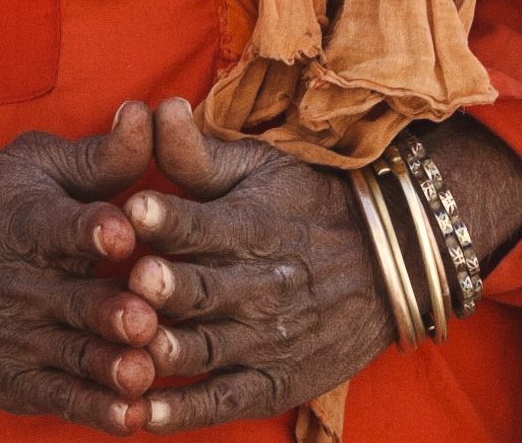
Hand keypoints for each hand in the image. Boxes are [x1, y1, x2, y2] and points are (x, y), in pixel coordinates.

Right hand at [0, 105, 171, 431]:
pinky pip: (62, 399)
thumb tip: (147, 113)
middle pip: (73, 302)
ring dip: (110, 367)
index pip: (61, 226)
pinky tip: (130, 418)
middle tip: (143, 318)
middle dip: (109, 311)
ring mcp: (20, 339)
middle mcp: (25, 285)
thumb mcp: (34, 167)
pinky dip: (95, 411)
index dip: (91, 230)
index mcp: (33, 224)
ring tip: (142, 374)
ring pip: (74, 357)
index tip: (119, 233)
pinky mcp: (18, 381)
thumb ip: (100, 155)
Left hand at [91, 98, 397, 431]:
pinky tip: (140, 415)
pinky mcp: (272, 383)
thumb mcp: (261, 169)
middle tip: (134, 280)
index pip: (205, 223)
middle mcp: (262, 286)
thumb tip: (156, 109)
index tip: (133, 208)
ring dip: (167, 350)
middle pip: (204, 290)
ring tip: (128, 351)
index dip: (169, 217)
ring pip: (208, 349)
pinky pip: (223, 402)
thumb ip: (198, 154)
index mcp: (253, 227)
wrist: (393, 263)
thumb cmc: (309, 206)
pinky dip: (183, 413)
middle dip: (167, 286)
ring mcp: (268, 341)